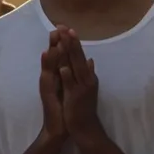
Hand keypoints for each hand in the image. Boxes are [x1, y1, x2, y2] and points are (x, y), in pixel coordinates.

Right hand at [39, 29, 66, 139]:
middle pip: (54, 57)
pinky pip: (47, 73)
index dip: (64, 43)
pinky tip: (47, 53)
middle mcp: (52, 78)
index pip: (62, 57)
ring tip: (53, 35)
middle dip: (56, 41)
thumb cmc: (67, 108)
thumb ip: (76, 73)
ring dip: (52, 47)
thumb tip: (86, 61)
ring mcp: (48, 83)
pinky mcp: (46, 90)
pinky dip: (47, 63)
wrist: (60, 127)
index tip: (66, 28)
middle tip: (57, 26)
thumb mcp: (73, 88)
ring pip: (50, 62)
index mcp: (60, 77)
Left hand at [58, 29, 102, 145]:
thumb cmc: (84, 108)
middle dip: (70, 41)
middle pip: (77, 57)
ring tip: (64, 40)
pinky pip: (71, 85)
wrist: (85, 127)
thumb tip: (90, 60)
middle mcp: (86, 78)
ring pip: (75, 66)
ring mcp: (81, 87)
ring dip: (69, 53)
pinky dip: (68, 76)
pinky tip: (63, 67)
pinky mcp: (75, 97)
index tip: (67, 28)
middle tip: (64, 26)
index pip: (79, 55)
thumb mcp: (88, 88)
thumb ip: (88, 74)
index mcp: (87, 76)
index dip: (73, 42)